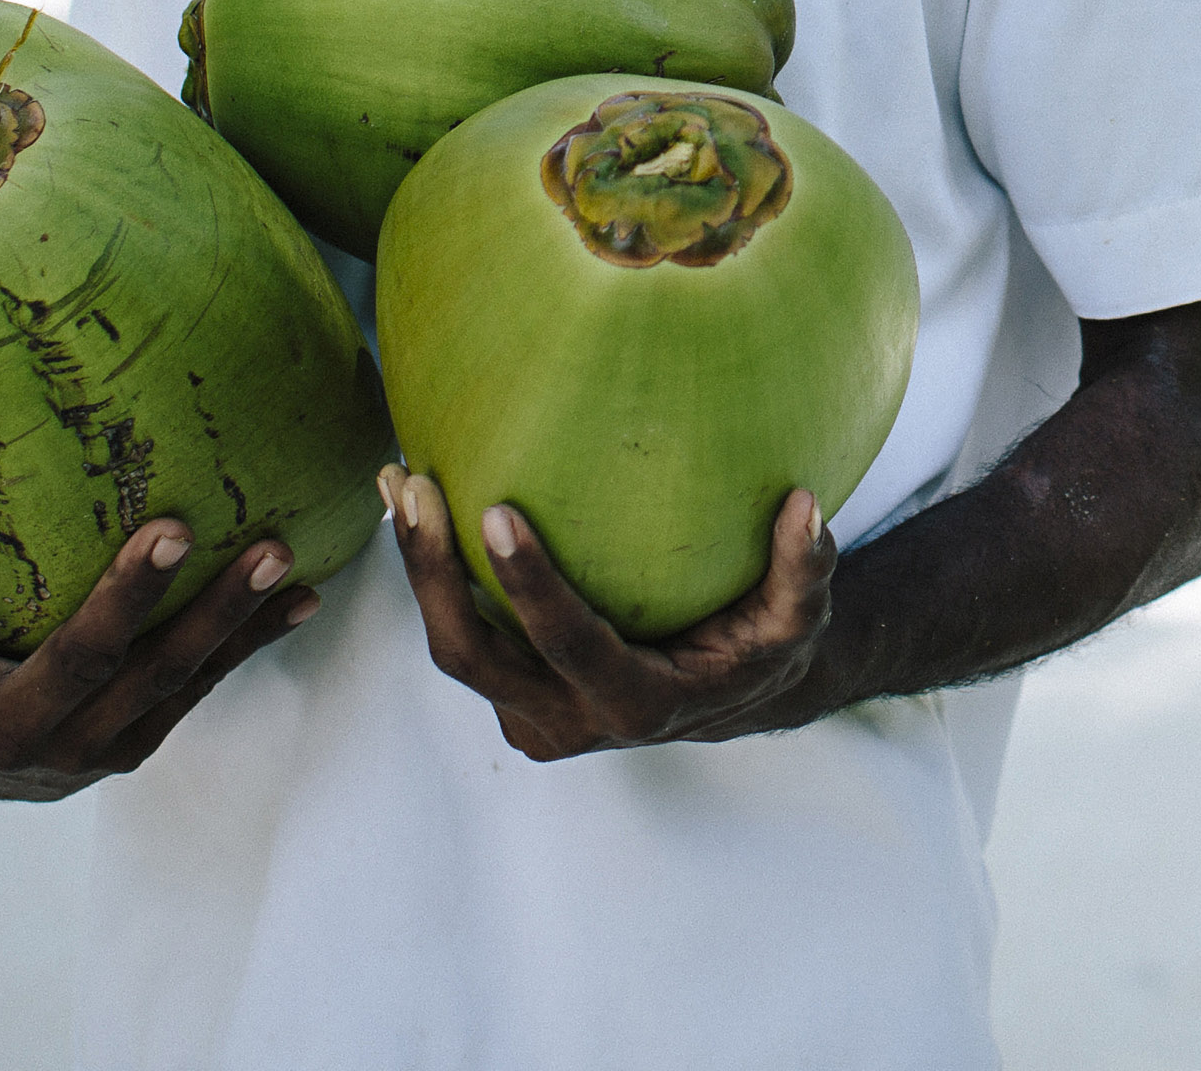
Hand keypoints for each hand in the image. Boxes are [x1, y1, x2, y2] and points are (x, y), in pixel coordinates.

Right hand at [0, 500, 318, 801]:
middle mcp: (18, 729)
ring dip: (222, 616)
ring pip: (163, 678)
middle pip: (78, 660)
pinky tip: (305, 591)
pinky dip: (253, 640)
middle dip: (126, 598)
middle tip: (173, 528)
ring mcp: (89, 744)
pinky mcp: (141, 743)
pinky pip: (204, 686)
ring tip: (273, 552)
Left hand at [386, 462, 835, 758]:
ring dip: (418, 568)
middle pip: (473, 656)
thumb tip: (805, 505)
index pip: (569, 645)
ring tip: (396, 479)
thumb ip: (805, 569)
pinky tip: (419, 498)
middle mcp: (568, 721)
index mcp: (635, 704)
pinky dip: (437, 573)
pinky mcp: (515, 694)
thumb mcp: (798, 617)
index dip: (529, 585)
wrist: (730, 700)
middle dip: (431, 575)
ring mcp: (532, 714)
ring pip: (456, 647)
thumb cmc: (764, 647)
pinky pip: (465, 635)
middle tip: (414, 486)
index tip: (497, 510)